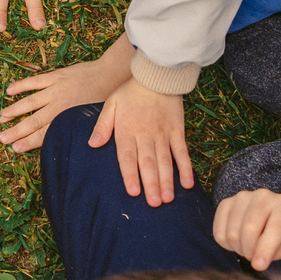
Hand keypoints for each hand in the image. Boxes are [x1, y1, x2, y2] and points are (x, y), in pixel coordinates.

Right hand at [0, 35, 134, 152]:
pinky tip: (9, 91)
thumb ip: (79, 131)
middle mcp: (59, 106)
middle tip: (2, 138)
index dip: (28, 142)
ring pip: (30, 102)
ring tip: (1, 117)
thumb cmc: (106, 99)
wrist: (112, 74)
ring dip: (14, 110)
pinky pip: (35, 82)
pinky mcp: (56, 76)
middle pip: (34, 121)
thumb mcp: (94, 121)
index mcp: (68, 119)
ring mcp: (56, 90)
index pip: (44, 134)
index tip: (15, 149)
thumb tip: (68, 145)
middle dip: (17, 131)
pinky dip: (21, 86)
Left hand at [87, 78, 191, 207]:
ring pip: (165, 161)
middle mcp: (146, 136)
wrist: (157, 75)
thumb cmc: (131, 92)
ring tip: (168, 198)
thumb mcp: (111, 104)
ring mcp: (163, 134)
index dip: (131, 175)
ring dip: (167, 181)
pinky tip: (187, 183)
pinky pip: (182, 152)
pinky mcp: (177, 131)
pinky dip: (186, 167)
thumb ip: (102, 126)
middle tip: (154, 204)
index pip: (128, 157)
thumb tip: (93, 144)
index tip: (133, 192)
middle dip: (151, 184)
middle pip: (148, 163)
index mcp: (127, 131)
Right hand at [212, 189, 280, 270]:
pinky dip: (227, 244)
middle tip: (256, 257)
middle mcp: (263, 196)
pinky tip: (238, 240)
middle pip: (248, 230)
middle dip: (250, 252)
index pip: (275, 228)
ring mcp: (242, 197)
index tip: (259, 266)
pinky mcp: (226, 204)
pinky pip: (219, 232)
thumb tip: (259, 262)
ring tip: (249, 247)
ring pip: (232, 233)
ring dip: (239, 249)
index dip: (265, 249)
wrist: (272, 219)